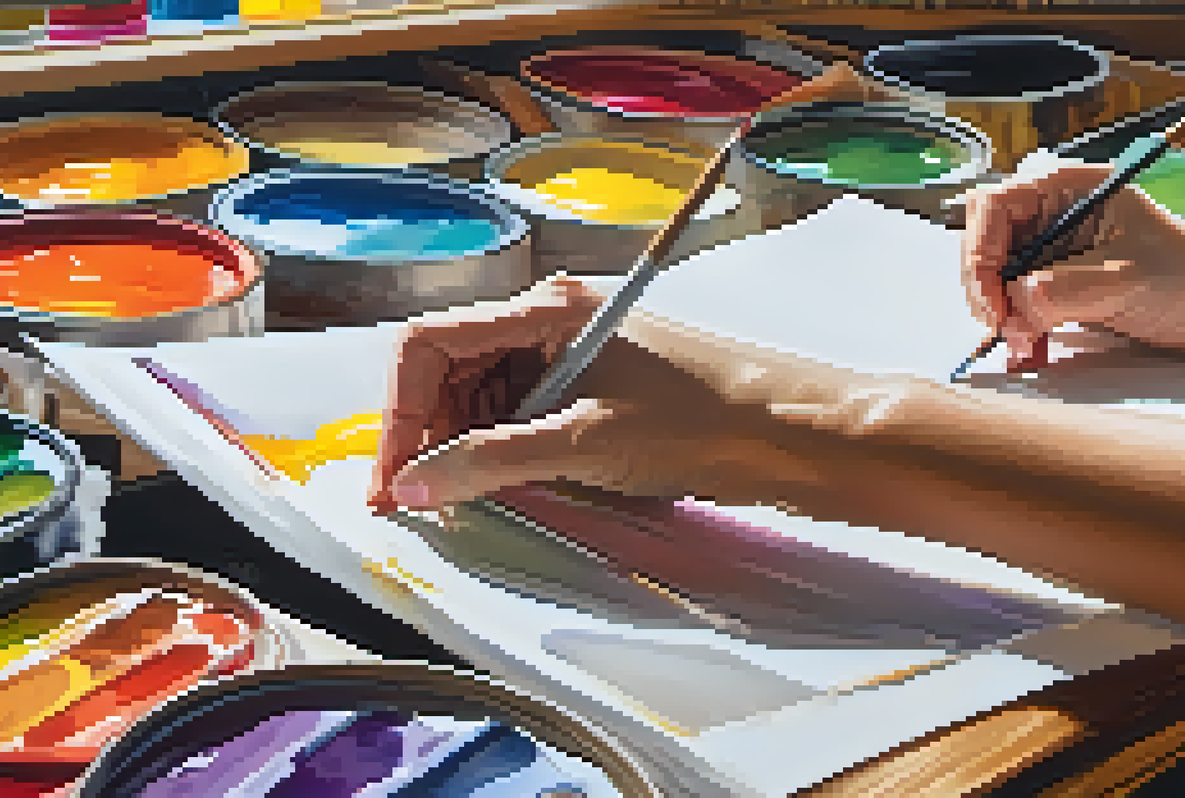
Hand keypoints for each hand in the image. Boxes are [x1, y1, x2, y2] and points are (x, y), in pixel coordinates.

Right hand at [368, 276, 796, 511]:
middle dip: (425, 434)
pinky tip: (509, 484)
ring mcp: (573, 354)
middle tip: (416, 501)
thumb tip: (410, 484)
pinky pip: (525, 414)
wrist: (795, 432)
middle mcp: (551, 321)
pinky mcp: (595, 389)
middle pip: (450, 370)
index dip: (398, 414)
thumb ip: (490, 461)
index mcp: (544, 310)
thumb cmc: (701, 420)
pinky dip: (506, 450)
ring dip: (465, 446)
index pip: (428, 345)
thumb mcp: (583, 444)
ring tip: (463, 497)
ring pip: (485, 396)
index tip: (390, 480)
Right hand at [961, 163, 1184, 369]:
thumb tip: (1014, 306)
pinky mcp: (1057, 280)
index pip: (994, 206)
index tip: (993, 300)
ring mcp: (1053, 246)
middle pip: (985, 240)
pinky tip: (1029, 351)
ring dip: (999, 312)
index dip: (981, 252)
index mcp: (1069, 188)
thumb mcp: (1124, 280)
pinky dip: (1015, 326)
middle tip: (1005, 329)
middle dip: (986, 287)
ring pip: (995, 274)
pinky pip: (1015, 299)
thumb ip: (1061, 289)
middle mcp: (1053, 210)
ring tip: (1022, 345)